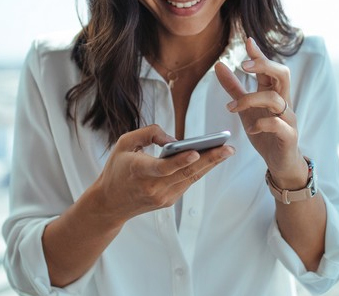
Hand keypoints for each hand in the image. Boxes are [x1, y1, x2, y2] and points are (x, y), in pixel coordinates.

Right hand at [85, 124, 235, 222]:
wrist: (109, 203)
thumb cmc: (117, 168)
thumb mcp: (124, 144)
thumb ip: (148, 134)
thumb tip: (174, 140)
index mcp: (139, 171)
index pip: (163, 168)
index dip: (180, 161)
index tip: (196, 152)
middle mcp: (153, 187)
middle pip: (185, 173)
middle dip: (210, 160)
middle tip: (229, 148)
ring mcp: (162, 197)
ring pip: (191, 178)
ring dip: (211, 165)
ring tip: (227, 151)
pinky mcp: (168, 201)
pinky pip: (187, 182)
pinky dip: (200, 170)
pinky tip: (213, 159)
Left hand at [213, 36, 304, 182]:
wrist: (281, 161)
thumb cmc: (265, 132)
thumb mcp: (246, 109)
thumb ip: (234, 88)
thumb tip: (218, 65)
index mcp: (273, 92)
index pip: (269, 68)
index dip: (259, 54)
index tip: (248, 40)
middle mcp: (283, 101)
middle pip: (282, 75)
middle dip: (264, 66)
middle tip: (243, 65)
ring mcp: (288, 118)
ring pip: (276, 99)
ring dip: (251, 99)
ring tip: (232, 109)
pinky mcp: (289, 135)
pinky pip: (279, 124)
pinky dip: (262, 124)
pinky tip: (250, 128)